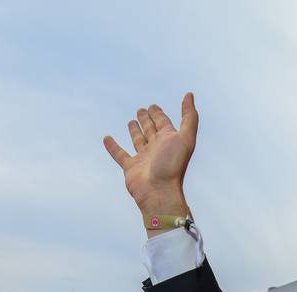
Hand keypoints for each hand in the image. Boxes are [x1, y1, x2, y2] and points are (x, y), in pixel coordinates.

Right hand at [103, 93, 198, 230]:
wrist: (159, 191)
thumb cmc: (173, 165)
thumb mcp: (186, 137)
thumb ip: (189, 116)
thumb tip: (189, 94)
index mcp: (169, 140)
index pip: (163, 122)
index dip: (159, 114)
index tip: (153, 106)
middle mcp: (156, 148)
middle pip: (151, 130)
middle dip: (147, 120)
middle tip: (142, 110)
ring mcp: (143, 158)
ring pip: (138, 141)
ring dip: (135, 131)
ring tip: (131, 122)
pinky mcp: (130, 167)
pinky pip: (119, 154)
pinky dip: (112, 147)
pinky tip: (107, 138)